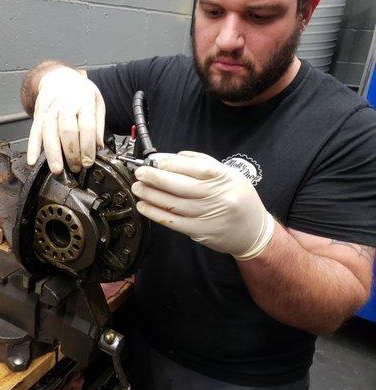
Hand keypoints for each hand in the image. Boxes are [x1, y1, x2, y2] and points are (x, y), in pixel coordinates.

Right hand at [26, 66, 105, 173]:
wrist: (59, 77)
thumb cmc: (80, 92)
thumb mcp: (97, 102)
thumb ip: (99, 124)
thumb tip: (98, 147)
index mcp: (84, 101)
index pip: (86, 126)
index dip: (87, 146)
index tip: (88, 162)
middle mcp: (65, 104)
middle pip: (67, 130)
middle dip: (71, 152)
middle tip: (76, 168)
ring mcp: (49, 109)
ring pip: (49, 132)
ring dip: (52, 153)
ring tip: (57, 169)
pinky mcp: (38, 114)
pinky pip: (34, 131)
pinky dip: (32, 147)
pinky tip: (32, 159)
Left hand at [131, 151, 274, 259]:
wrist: (252, 232)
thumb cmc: (238, 199)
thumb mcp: (230, 175)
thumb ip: (202, 163)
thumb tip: (172, 157)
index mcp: (226, 179)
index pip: (197, 168)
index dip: (173, 164)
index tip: (155, 160)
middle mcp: (218, 197)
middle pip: (181, 186)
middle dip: (156, 178)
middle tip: (140, 172)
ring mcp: (208, 216)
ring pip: (173, 204)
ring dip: (151, 195)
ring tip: (138, 187)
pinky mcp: (199, 232)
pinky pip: (173, 221)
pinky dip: (155, 213)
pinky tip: (143, 206)